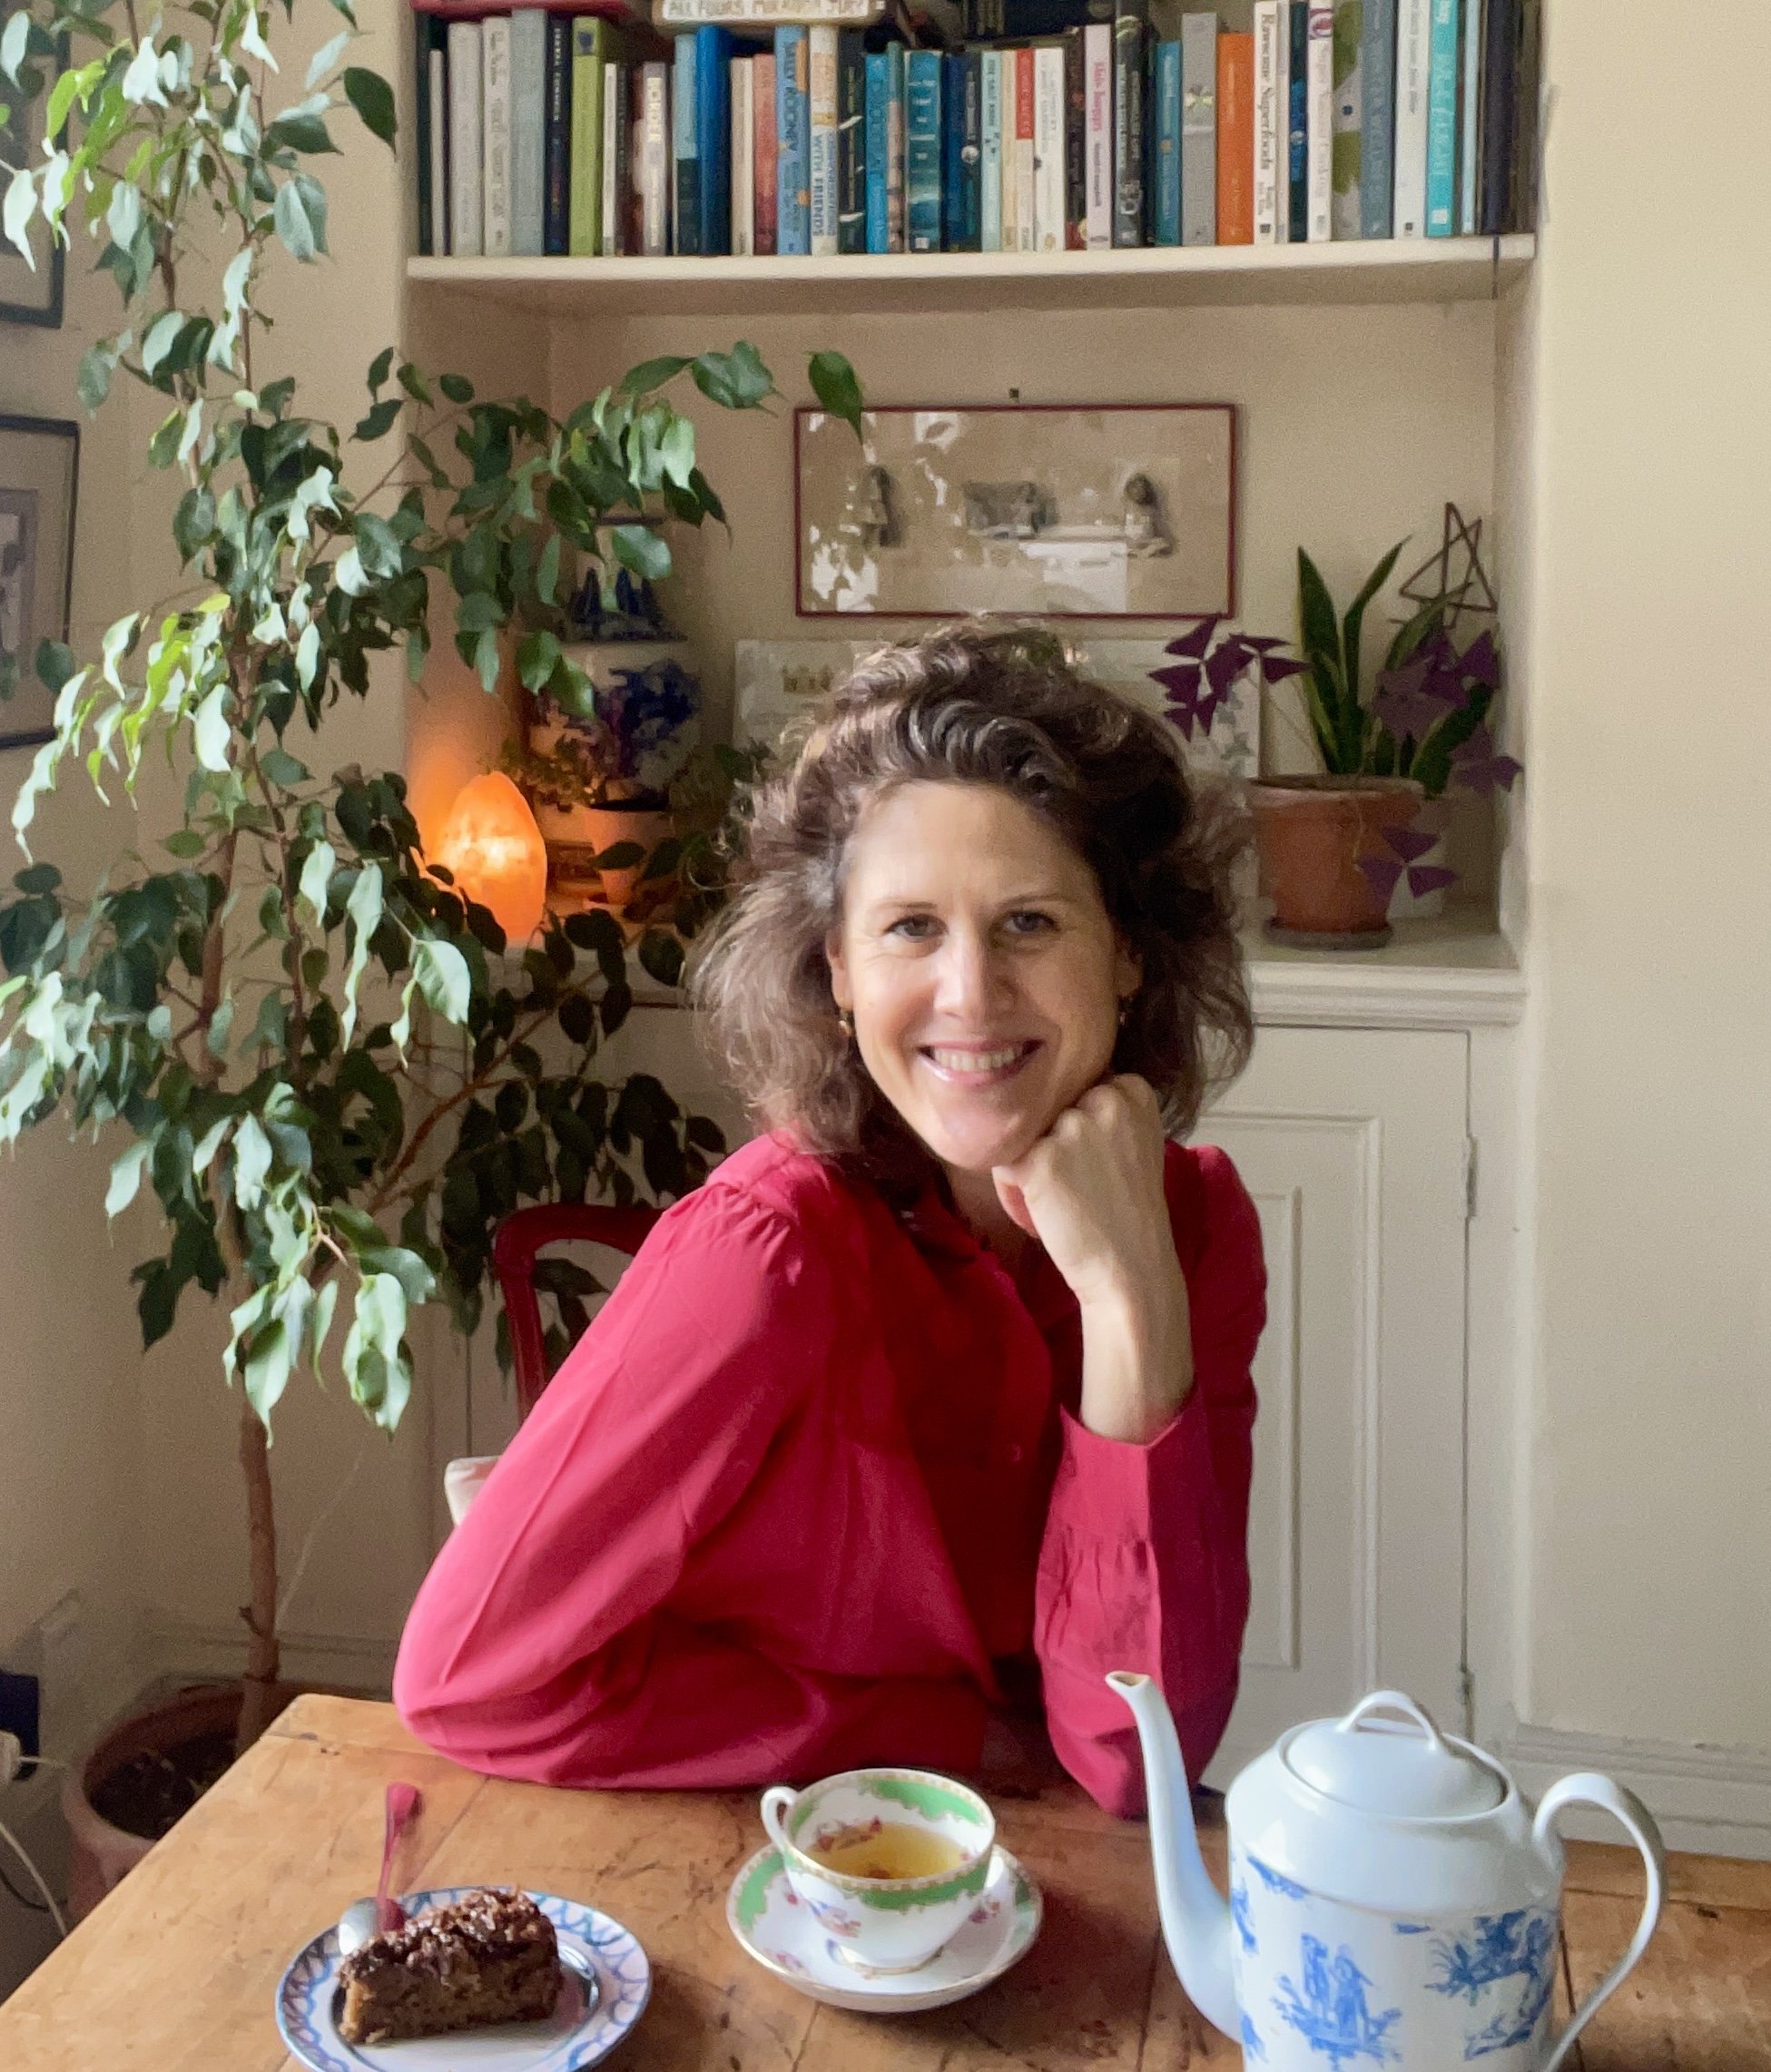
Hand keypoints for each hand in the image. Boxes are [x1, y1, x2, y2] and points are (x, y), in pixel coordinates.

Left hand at [992, 1076, 1193, 1442]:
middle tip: (1074, 1189)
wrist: (1131, 1271)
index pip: (1074, 1089)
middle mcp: (1105, 1098)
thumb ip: (1101, 1110)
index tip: (1093, 1167)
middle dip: (1047, 1146)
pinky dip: (1012, 1193)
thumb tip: (1046, 1090)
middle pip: (1045, 1109)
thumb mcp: (1133, 1144)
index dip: (1073, 1130)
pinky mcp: (1039, 1159)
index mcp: (1133, 1089)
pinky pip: (1002, 1164)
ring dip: (1028, 1169)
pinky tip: (1040, 1217)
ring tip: (1056, 1204)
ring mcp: (1072, 1127)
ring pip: (1021, 1134)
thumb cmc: (1127, 1213)